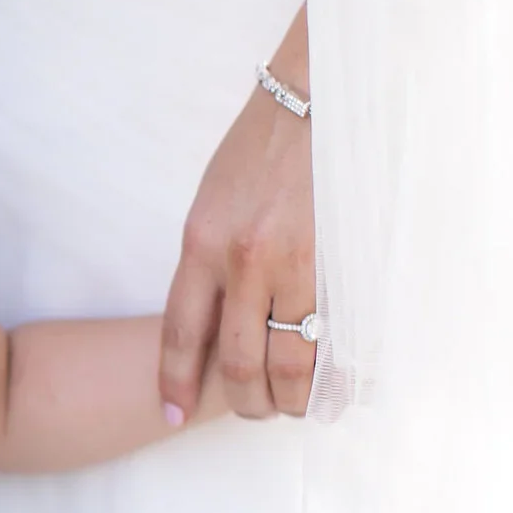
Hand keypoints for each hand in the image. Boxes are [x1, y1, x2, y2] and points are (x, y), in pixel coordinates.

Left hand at [160, 10, 316, 422]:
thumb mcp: (213, 201)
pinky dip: (334, 368)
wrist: (319, 96)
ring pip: (290, 360)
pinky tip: (336, 381)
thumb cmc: (264, 146)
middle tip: (253, 414)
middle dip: (243, 403)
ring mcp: (298, 263)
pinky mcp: (343, 261)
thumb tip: (213, 316)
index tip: (169, 416)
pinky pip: (336, 335)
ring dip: (290, 397)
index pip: (181, 333)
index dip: (175, 383)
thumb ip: (209, 259)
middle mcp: (243, 260)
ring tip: (293, 406)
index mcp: (202, 242)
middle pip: (237, 361)